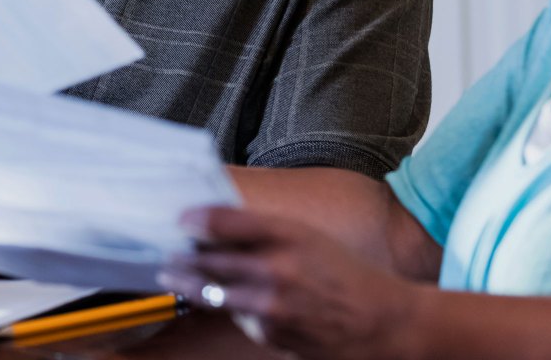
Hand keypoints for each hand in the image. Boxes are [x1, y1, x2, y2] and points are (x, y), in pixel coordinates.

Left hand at [157, 206, 419, 359]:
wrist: (382, 322)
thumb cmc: (348, 275)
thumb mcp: (310, 239)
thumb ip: (267, 232)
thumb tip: (221, 226)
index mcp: (288, 233)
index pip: (224, 220)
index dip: (195, 219)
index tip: (181, 219)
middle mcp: (276, 266)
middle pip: (209, 259)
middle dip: (182, 258)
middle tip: (167, 255)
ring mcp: (270, 303)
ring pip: (214, 292)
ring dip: (191, 284)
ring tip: (175, 277)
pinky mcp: (270, 332)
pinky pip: (240, 318)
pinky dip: (234, 310)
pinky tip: (241, 304)